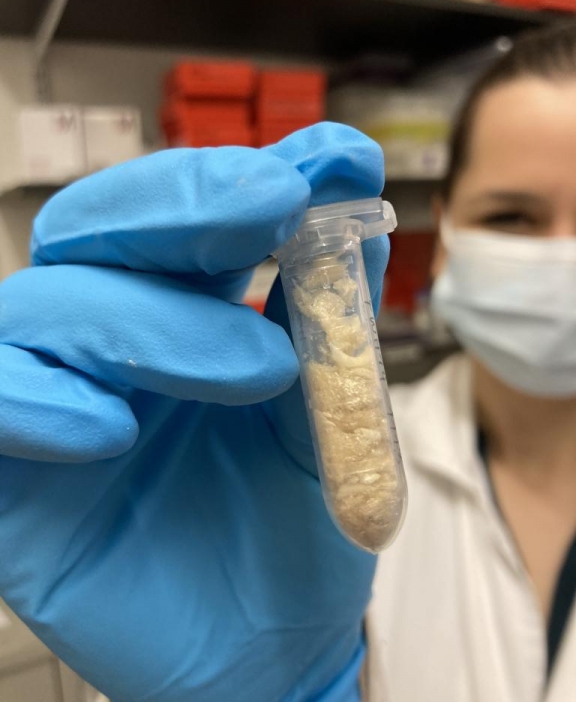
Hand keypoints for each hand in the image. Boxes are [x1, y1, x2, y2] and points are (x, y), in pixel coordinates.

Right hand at [0, 123, 388, 701]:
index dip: (235, 175)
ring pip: (45, 307)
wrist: (272, 646)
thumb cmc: (296, 521)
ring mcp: (54, 403)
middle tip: (269, 203)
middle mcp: (106, 344)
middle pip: (95, 231)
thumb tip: (341, 167)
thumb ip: (324, 299)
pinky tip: (109, 430)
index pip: (174, 213)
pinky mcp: (11, 481)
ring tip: (260, 369)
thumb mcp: (325, 403)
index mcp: (178, 315)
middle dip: (179, 206)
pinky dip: (35, 399)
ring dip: (147, 319)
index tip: (322, 162)